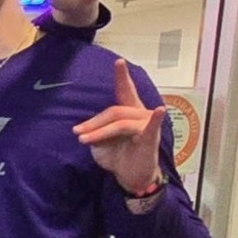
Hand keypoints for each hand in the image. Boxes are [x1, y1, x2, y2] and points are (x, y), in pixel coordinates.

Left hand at [72, 58, 166, 196]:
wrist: (129, 176)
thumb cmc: (118, 156)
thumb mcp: (101, 143)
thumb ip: (96, 132)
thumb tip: (85, 129)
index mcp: (129, 112)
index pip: (125, 91)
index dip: (122, 77)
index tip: (119, 62)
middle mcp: (140, 114)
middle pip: (114, 111)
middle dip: (93, 122)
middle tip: (77, 132)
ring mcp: (146, 125)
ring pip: (120, 123)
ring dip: (99, 131)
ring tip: (83, 139)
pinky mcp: (150, 138)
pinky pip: (151, 127)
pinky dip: (155, 119)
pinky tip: (160, 111)